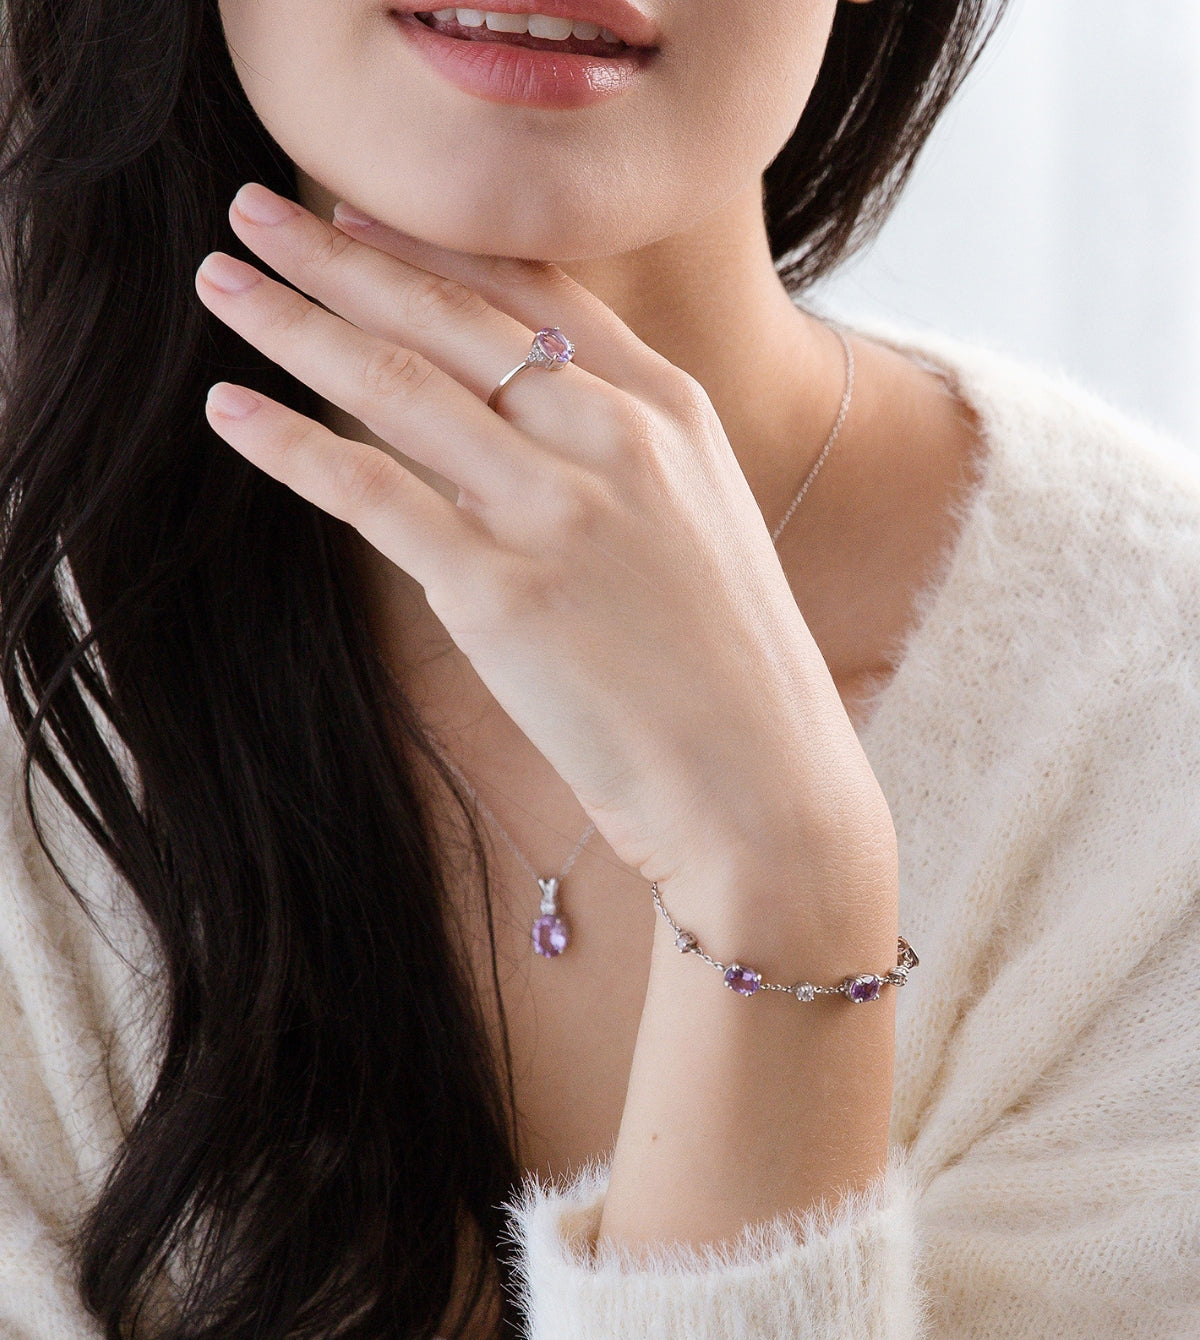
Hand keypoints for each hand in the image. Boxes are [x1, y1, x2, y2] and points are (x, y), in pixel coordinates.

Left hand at [194, 182, 894, 916]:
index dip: (431, 245)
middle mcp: (614, 437)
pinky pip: (371, 491)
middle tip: (255, 212)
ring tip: (222, 285)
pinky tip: (232, 411)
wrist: (758, 781)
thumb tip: (526, 422)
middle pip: (451, 315)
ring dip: (294, 324)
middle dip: (339, 254)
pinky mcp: (501, 590)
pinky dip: (291, 445)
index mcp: (671, 411)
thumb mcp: (701, 523)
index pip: (533, 289)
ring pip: (398, 384)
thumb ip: (624, 454)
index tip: (355, 215)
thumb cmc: (730, 670)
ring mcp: (557, 509)